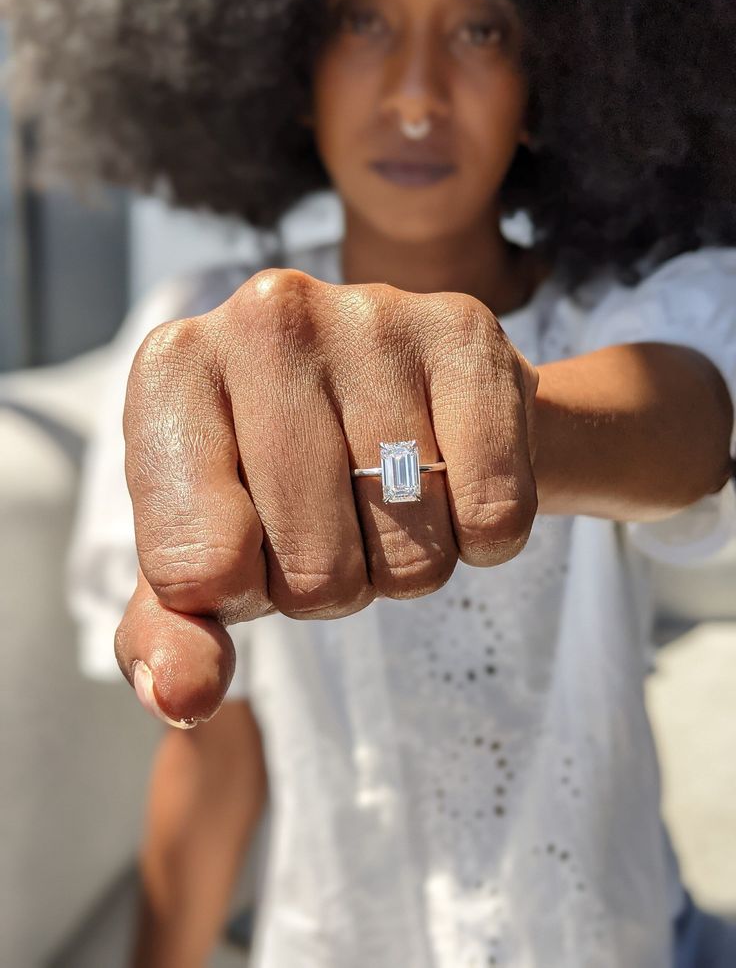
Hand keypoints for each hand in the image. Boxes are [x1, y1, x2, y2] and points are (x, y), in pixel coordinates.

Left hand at [115, 269, 538, 725]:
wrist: (401, 397)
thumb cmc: (282, 482)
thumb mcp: (206, 554)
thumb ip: (172, 634)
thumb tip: (182, 698)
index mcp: (172, 370)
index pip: (197, 570)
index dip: (240, 594)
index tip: (251, 548)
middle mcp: (265, 318)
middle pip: (315, 572)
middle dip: (330, 583)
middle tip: (332, 520)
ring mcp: (373, 315)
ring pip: (413, 553)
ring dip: (404, 563)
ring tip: (388, 494)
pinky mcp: (468, 332)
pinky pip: (495, 518)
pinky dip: (479, 537)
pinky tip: (452, 479)